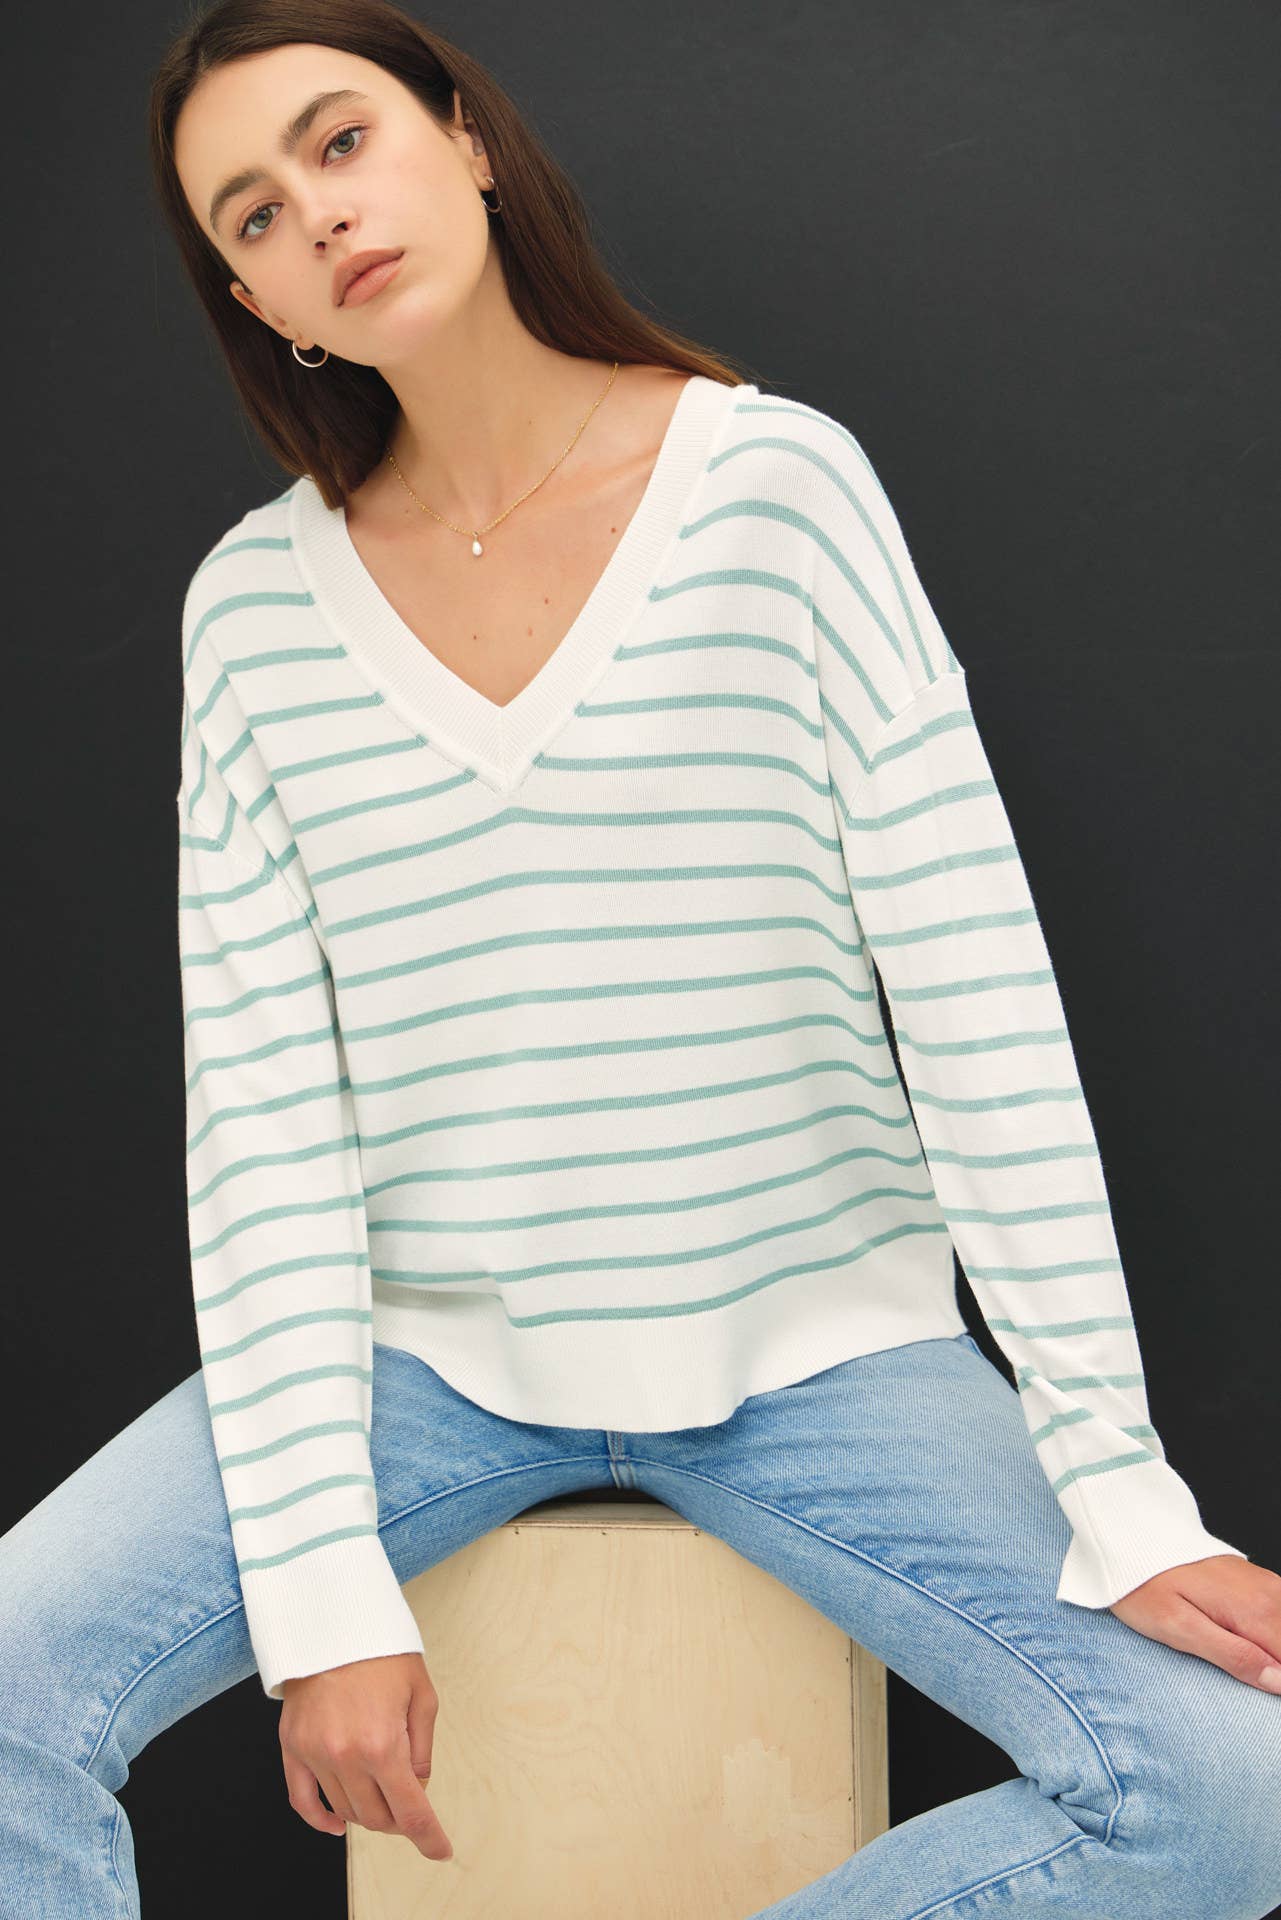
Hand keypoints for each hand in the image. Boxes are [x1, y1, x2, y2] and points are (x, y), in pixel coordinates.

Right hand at [278, 1651, 453, 1859]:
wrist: (332, 1620)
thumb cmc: (381, 1651)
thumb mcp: (421, 1694)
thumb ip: (421, 1748)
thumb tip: (416, 1787)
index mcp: (383, 1744)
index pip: (410, 1811)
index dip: (429, 1837)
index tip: (440, 1850)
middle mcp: (346, 1756)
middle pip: (377, 1817)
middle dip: (400, 1819)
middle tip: (411, 1804)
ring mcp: (315, 1754)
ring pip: (345, 1810)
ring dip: (368, 1813)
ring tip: (382, 1795)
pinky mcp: (292, 1747)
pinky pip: (302, 1800)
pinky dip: (320, 1820)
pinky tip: (337, 1824)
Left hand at [1108, 1555, 1280, 1695]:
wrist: (1132, 1542)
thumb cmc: (1147, 1589)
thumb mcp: (1180, 1628)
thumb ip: (1234, 1656)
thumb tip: (1279, 1682)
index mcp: (1256, 1610)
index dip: (1277, 1683)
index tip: (1257, 1688)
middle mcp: (1272, 1593)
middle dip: (1275, 1668)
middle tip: (1237, 1671)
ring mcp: (1269, 1586)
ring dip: (1274, 1653)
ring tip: (1234, 1658)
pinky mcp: (1262, 1585)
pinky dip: (1272, 1637)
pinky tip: (1251, 1647)